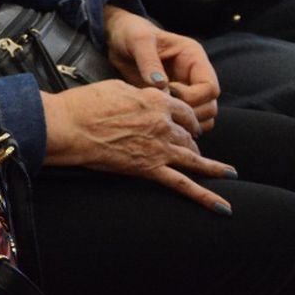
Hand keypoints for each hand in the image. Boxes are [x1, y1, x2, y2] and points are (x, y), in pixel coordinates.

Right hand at [41, 81, 233, 213]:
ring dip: (211, 167)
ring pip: (193, 158)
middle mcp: (163, 123)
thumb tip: (143, 98)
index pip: (183, 110)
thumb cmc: (83, 104)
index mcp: (155, 101)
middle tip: (194, 147)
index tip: (189, 123)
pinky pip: (183, 185)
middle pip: (189, 135)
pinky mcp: (150, 169)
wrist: (68, 126)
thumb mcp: (114, 87)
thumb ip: (137, 94)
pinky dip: (206, 197)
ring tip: (226, 173)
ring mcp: (159, 148)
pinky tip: (223, 207)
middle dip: (193, 141)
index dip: (188, 118)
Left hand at [104, 6, 219, 129]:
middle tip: (162, 108)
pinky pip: (186, 120)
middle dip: (189, 112)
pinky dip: (177, 124)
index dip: (192, 97)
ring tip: (158, 112)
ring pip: (202, 117)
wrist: (118, 39)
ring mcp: (187, 89)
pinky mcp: (174, 100)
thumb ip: (149, 61)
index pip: (210, 88)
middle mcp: (195, 75)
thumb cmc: (130, 33)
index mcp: (194, 58)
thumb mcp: (138, 40)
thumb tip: (161, 86)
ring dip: (184, 121)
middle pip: (210, 106)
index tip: (167, 91)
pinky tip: (156, 116)